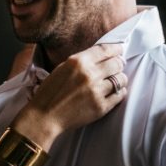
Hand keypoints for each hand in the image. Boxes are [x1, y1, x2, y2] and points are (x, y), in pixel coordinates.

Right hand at [11, 43, 127, 147]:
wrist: (44, 116)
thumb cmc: (50, 92)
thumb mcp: (62, 68)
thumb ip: (82, 61)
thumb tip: (102, 57)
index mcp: (78, 61)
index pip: (106, 49)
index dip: (116, 49)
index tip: (119, 50)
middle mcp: (89, 74)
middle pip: (117, 63)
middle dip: (118, 64)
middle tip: (117, 67)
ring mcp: (96, 91)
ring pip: (121, 79)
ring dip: (119, 79)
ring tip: (114, 81)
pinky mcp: (101, 107)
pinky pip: (119, 95)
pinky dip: (118, 93)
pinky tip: (113, 93)